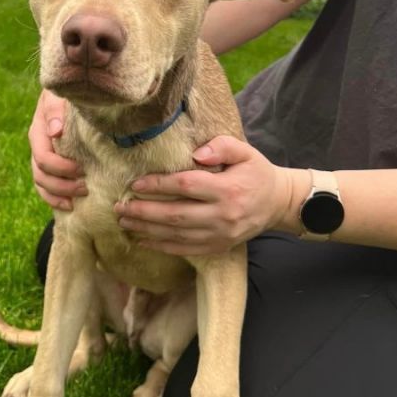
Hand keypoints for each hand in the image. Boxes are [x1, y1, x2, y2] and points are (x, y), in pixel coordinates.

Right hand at [29, 89, 87, 210]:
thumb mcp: (59, 96)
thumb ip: (55, 109)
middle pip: (41, 174)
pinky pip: (45, 188)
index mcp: (39, 131)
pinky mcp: (50, 166)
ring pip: (41, 183)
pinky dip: (54, 199)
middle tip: (85, 188)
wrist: (73, 92)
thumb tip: (55, 131)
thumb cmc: (68, 94)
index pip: (43, 156)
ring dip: (58, 194)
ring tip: (76, 200)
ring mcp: (42, 158)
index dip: (60, 167)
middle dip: (62, 184)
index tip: (81, 169)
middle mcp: (38, 146)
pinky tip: (69, 206)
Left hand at [115, 136, 300, 255]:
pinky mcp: (218, 247)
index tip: (136, 184)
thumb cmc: (256, 173)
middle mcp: (222, 215)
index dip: (159, 184)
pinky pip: (185, 250)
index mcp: (227, 189)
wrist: (278, 203)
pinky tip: (142, 240)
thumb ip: (222, 147)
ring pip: (176, 234)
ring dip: (146, 229)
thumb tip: (197, 153)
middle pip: (175, 214)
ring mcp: (219, 235)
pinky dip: (161, 246)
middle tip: (119, 206)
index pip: (186, 186)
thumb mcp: (245, 152)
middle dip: (144, 211)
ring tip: (124, 221)